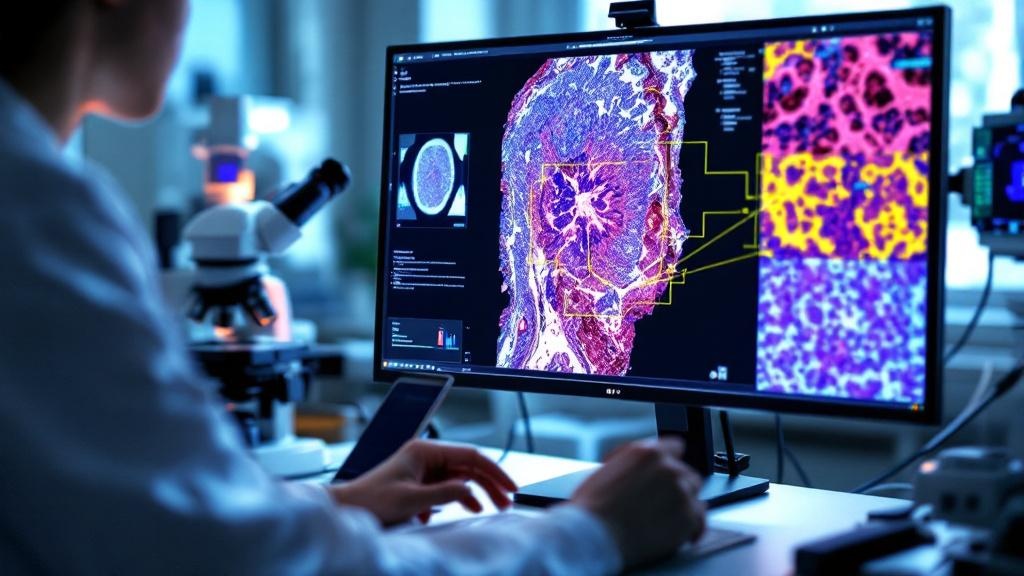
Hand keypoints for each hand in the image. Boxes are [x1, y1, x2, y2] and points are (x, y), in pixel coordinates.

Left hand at [328, 440, 517, 525]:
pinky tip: (470, 508)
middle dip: (490, 483)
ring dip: (478, 492)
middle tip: (507, 501)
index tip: (510, 487)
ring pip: (461, 476)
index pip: (470, 456)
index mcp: (425, 451)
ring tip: (493, 507)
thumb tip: (471, 490)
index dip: (494, 471)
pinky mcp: (421, 482)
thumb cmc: (372, 500)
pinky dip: (461, 497)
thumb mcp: (411, 500)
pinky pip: (449, 487)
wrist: (349, 508)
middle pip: (469, 466)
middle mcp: (427, 456)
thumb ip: (444, 494)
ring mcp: (424, 468)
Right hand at [569, 438, 705, 568]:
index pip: (675, 447)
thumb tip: (643, 473)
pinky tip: (686, 532)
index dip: (669, 462)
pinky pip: (700, 520)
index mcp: (647, 452)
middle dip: (676, 485)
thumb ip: (633, 466)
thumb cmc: (592, 507)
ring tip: (668, 517)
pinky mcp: (688, 518)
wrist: (593, 536)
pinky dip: (693, 527)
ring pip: (694, 494)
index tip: (667, 473)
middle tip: (662, 501)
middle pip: (687, 473)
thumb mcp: (608, 470)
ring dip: (684, 504)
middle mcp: (668, 468)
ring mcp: (681, 493)